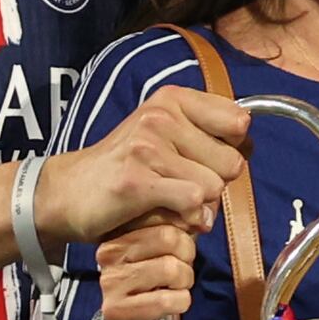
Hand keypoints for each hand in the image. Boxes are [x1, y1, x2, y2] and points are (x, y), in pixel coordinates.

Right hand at [48, 85, 246, 248]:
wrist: (69, 192)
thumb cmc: (126, 167)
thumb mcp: (163, 133)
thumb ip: (205, 132)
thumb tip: (250, 144)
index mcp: (171, 100)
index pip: (238, 122)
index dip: (232, 149)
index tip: (207, 159)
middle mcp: (160, 117)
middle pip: (231, 161)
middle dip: (216, 183)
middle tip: (185, 187)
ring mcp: (147, 148)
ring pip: (214, 187)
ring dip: (201, 206)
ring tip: (173, 203)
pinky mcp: (138, 181)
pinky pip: (192, 203)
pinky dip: (189, 219)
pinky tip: (170, 216)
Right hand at [91, 209, 199, 319]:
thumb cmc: (155, 281)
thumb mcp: (163, 248)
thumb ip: (178, 228)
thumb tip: (199, 215)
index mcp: (119, 231)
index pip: (162, 215)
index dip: (185, 231)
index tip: (183, 247)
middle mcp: (109, 253)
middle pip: (169, 237)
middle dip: (187, 257)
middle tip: (180, 270)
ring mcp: (110, 282)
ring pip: (171, 269)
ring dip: (184, 282)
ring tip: (174, 287)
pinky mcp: (116, 309)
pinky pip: (167, 300)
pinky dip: (181, 303)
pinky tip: (171, 304)